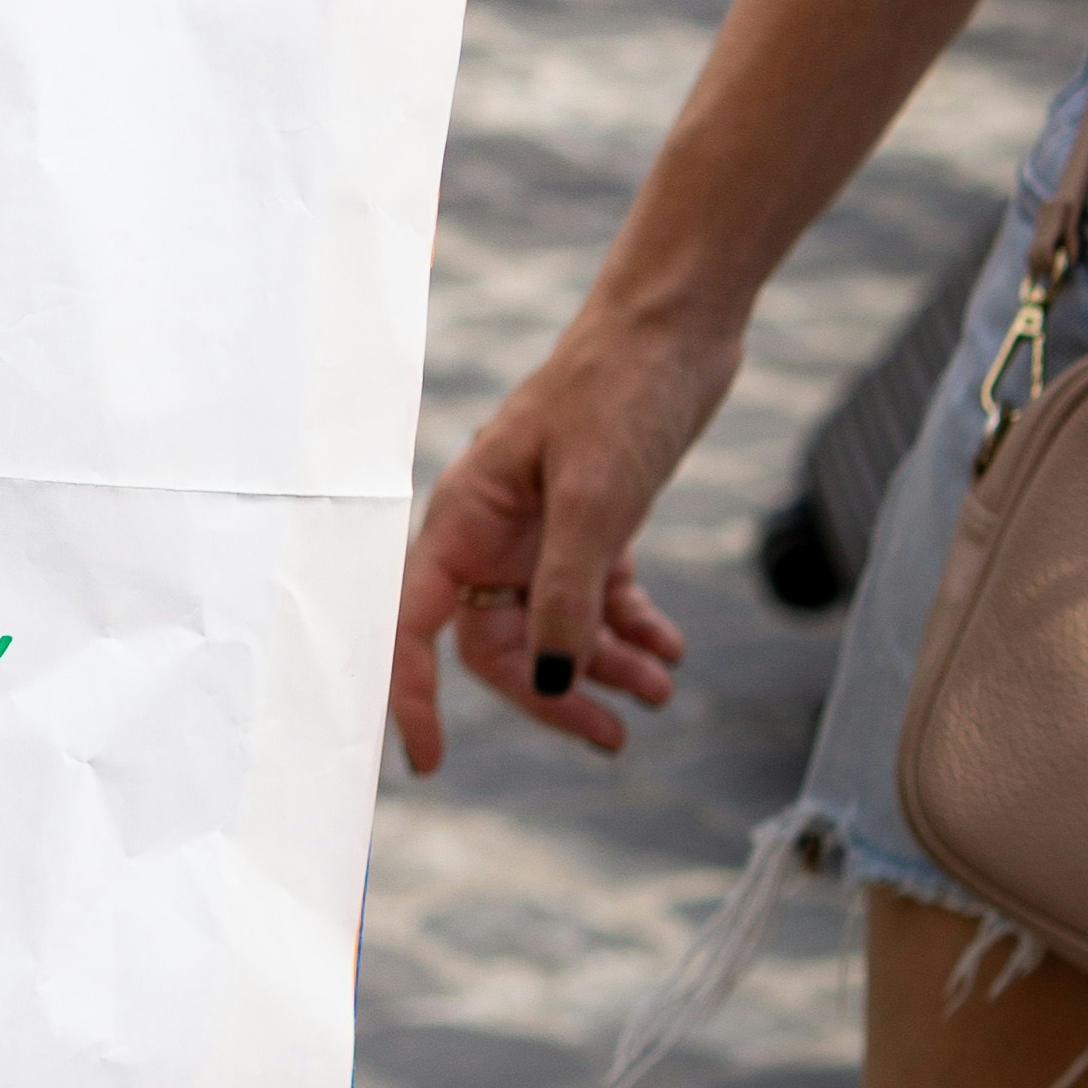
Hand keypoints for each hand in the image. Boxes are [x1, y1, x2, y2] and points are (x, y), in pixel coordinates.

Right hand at [390, 296, 721, 769]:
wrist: (674, 327)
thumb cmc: (620, 393)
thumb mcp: (598, 500)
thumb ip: (569, 594)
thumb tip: (553, 683)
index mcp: (466, 518)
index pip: (417, 623)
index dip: (413, 693)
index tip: (430, 760)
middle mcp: (493, 532)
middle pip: (500, 642)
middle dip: (553, 693)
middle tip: (613, 735)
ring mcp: (543, 530)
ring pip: (556, 627)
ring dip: (604, 665)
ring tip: (661, 687)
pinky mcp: (593, 521)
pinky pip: (598, 598)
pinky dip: (629, 628)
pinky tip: (668, 647)